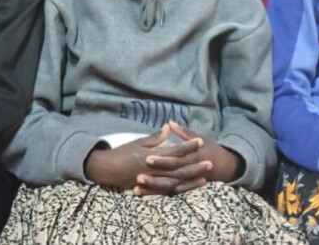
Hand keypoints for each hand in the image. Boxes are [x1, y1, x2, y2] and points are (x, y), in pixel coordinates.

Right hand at [84, 125, 200, 190]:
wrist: (108, 169)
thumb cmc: (123, 153)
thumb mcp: (138, 142)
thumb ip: (155, 138)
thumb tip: (168, 128)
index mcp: (152, 154)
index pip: (174, 150)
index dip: (188, 146)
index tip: (200, 141)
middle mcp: (155, 169)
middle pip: (179, 168)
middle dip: (195, 165)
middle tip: (210, 162)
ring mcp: (153, 180)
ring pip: (176, 182)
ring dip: (191, 181)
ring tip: (205, 178)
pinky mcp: (151, 188)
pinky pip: (167, 191)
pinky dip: (179, 190)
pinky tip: (190, 188)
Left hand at [134, 121, 241, 195]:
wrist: (223, 164)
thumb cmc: (208, 148)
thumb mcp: (198, 137)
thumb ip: (183, 132)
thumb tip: (169, 122)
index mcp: (192, 157)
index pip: (175, 159)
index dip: (161, 160)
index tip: (146, 158)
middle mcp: (188, 172)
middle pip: (169, 176)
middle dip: (153, 178)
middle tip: (137, 176)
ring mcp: (184, 182)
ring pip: (167, 188)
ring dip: (152, 188)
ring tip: (135, 188)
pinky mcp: (180, 187)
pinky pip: (167, 192)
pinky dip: (153, 193)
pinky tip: (139, 193)